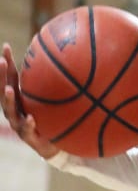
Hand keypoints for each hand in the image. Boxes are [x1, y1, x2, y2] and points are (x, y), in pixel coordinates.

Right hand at [1, 42, 58, 158]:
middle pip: (4, 90)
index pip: (12, 78)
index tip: (5, 46)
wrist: (57, 145)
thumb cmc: (55, 118)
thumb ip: (60, 83)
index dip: (7, 63)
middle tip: (1, 62)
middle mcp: (16, 109)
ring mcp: (19, 123)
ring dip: (8, 99)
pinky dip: (28, 124)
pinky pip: (27, 131)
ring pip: (10, 110)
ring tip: (10, 89)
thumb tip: (78, 58)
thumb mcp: (58, 98)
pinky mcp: (28, 137)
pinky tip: (31, 119)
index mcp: (21, 98)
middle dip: (2, 76)